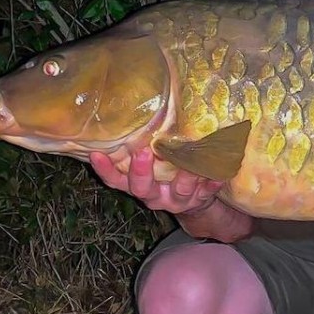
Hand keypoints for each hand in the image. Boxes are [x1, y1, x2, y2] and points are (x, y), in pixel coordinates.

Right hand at [89, 147, 222, 214]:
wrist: (194, 202)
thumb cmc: (167, 175)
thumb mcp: (152, 165)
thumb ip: (143, 148)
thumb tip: (133, 111)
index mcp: (139, 186)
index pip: (115, 181)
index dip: (104, 170)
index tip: (95, 154)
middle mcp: (155, 196)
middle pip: (142, 189)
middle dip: (141, 172)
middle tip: (143, 152)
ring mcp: (178, 200)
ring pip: (179, 191)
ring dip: (184, 178)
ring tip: (190, 165)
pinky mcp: (200, 199)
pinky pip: (207, 193)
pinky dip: (212, 183)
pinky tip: (218, 174)